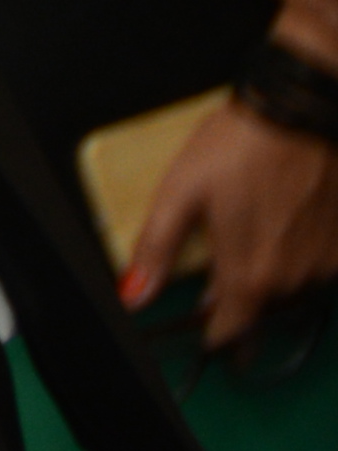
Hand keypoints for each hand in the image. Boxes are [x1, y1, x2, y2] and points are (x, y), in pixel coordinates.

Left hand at [127, 97, 337, 350]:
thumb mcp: (180, 191)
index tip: (209, 339)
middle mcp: (295, 279)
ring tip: (253, 256)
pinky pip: (322, 266)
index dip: (216, 336)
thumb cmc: (237, 146)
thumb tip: (134, 295)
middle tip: (224, 300)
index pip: (232, 329)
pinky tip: (288, 232)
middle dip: (242, 309)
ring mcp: (326, 262)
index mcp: (250, 274)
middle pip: (263, 310)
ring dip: (273, 283)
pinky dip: (302, 259)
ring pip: (295, 289)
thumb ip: (157, 248)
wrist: (304, 111)